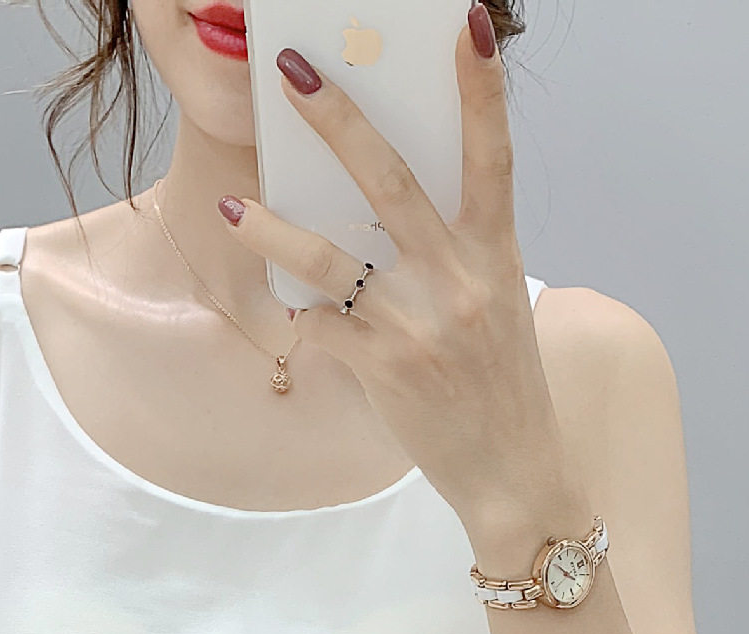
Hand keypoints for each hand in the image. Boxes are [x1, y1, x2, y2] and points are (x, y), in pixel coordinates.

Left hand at [218, 6, 579, 544]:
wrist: (516, 474)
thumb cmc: (500, 386)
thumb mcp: (495, 307)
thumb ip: (453, 253)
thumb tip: (378, 208)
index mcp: (495, 254)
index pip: (493, 155)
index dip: (482, 89)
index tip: (469, 25)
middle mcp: (461, 281)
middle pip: (393, 181)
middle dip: (338, 121)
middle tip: (289, 70)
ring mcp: (422, 325)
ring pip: (331, 260)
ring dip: (274, 230)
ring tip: (233, 207)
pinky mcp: (388, 371)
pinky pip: (323, 326)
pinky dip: (300, 315)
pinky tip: (285, 309)